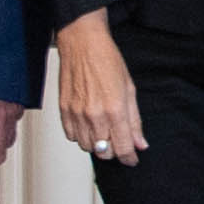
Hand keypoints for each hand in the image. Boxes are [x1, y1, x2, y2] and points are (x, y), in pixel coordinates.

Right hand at [54, 8, 145, 165]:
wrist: (82, 43)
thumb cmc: (107, 60)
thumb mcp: (129, 90)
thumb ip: (134, 121)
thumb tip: (140, 143)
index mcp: (115, 110)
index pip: (122, 148)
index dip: (129, 158)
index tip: (132, 159)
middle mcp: (94, 115)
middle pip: (103, 151)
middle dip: (114, 151)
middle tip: (118, 141)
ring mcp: (76, 114)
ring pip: (86, 147)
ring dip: (96, 144)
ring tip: (103, 130)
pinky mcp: (63, 110)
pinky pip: (71, 136)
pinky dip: (80, 136)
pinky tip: (88, 125)